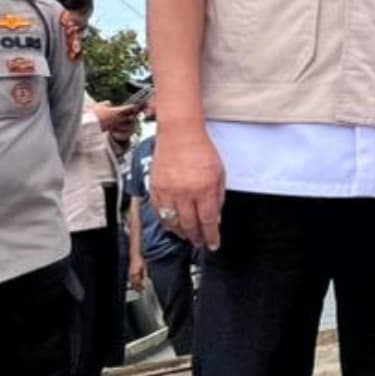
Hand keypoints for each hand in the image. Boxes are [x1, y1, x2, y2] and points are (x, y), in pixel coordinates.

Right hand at [149, 121, 226, 257]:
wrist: (179, 132)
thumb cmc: (201, 150)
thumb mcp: (219, 174)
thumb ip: (218, 197)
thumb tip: (215, 218)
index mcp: (204, 189)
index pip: (208, 221)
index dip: (210, 236)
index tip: (212, 244)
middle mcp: (185, 192)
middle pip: (189, 224)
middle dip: (195, 237)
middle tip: (199, 242)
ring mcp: (168, 190)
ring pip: (172, 221)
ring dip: (180, 232)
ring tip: (186, 235)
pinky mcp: (155, 185)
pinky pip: (158, 210)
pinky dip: (165, 220)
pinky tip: (171, 223)